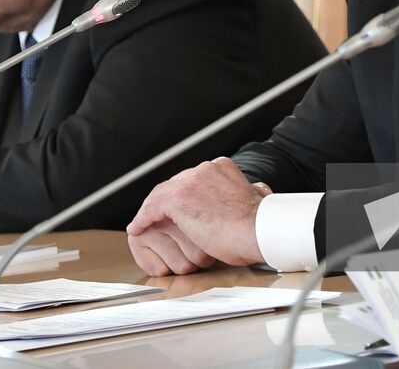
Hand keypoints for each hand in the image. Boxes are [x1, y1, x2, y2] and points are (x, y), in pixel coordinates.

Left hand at [125, 157, 266, 275]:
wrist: (258, 231)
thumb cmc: (260, 224)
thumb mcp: (256, 198)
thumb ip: (251, 191)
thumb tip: (258, 189)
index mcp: (221, 167)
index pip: (192, 179)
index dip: (182, 193)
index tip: (177, 208)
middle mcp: (204, 169)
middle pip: (174, 184)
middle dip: (164, 201)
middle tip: (155, 217)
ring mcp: (190, 181)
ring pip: (161, 195)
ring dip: (150, 210)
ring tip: (142, 224)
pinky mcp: (179, 198)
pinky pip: (153, 208)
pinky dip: (143, 219)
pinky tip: (138, 228)